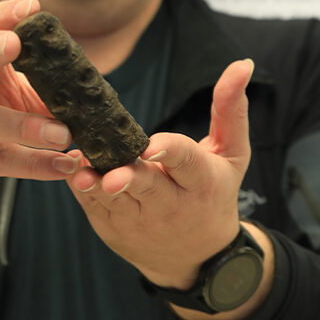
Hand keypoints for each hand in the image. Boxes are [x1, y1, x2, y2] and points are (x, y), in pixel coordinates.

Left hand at [67, 59, 255, 288]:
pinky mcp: (114, 229)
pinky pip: (93, 206)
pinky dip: (83, 188)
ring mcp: (141, 221)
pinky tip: (76, 170)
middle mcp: (173, 205)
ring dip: (97, 184)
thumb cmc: (214, 192)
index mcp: (202, 182)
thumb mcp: (232, 154)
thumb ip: (231, 109)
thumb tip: (243, 63)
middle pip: (147, 187)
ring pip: (115, 201)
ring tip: (83, 170)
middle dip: (130, 179)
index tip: (152, 145)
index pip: (186, 162)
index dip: (169, 152)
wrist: (199, 256)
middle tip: (115, 174)